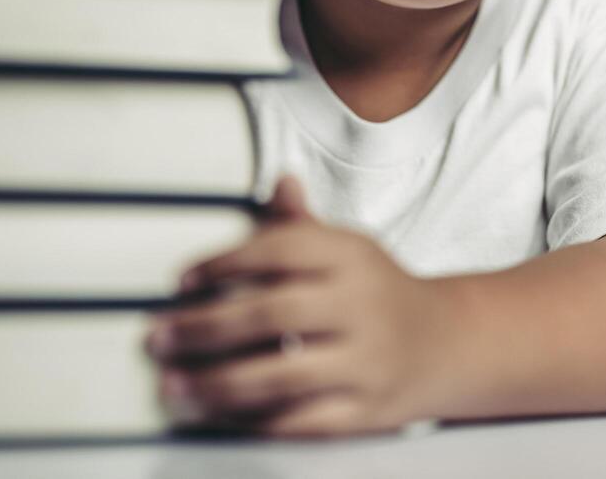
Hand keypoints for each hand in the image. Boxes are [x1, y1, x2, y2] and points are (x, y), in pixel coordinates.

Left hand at [145, 176, 457, 436]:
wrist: (446, 343)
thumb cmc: (379, 292)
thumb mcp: (348, 249)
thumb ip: (302, 224)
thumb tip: (279, 182)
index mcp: (352, 257)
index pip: (281, 250)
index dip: (225, 263)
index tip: (183, 281)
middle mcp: (361, 306)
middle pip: (273, 314)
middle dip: (205, 328)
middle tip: (159, 337)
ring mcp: (365, 361)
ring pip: (282, 376)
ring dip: (217, 384)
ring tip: (174, 387)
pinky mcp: (365, 410)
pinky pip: (303, 422)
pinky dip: (256, 422)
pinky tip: (220, 415)